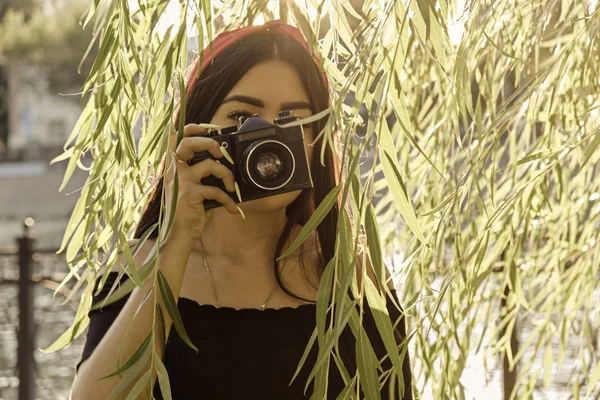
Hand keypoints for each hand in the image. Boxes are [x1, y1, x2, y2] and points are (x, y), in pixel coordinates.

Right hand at [162, 123, 237, 241]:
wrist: (181, 233)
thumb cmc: (190, 209)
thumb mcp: (193, 187)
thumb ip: (202, 174)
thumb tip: (223, 162)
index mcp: (175, 167)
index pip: (175, 139)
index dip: (190, 129)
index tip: (207, 129)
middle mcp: (175, 171)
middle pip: (188, 143)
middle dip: (209, 143)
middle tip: (220, 154)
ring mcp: (182, 181)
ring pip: (209, 165)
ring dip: (227, 174)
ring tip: (231, 186)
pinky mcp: (190, 194)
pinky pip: (216, 190)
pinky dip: (228, 200)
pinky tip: (231, 208)